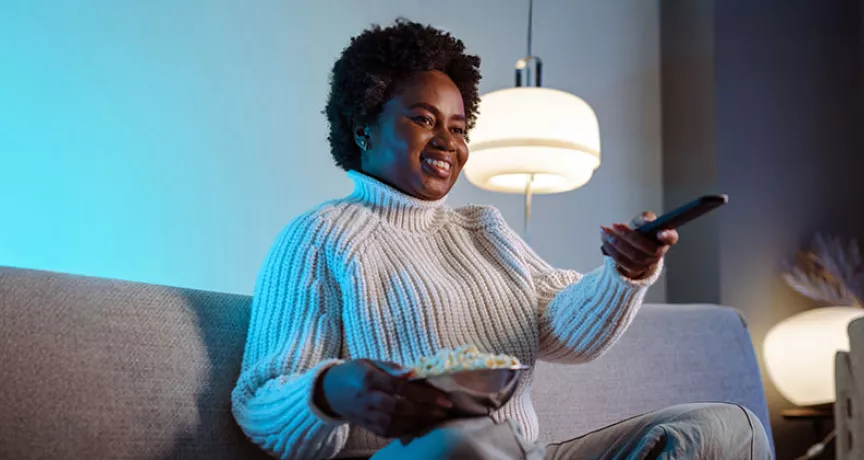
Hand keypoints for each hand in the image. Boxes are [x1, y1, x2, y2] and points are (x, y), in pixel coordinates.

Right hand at [314, 359, 452, 438]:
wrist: (330, 391)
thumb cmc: (354, 372)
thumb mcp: (369, 361)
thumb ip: (391, 367)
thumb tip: (412, 371)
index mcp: (369, 379)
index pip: (400, 387)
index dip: (423, 393)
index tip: (443, 397)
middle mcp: (368, 399)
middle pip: (399, 407)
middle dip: (424, 410)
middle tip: (445, 410)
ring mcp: (367, 415)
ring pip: (395, 423)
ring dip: (418, 422)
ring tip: (437, 418)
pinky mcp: (367, 426)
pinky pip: (389, 432)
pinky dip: (406, 431)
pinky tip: (421, 426)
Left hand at [601, 212, 678, 278]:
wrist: (631, 247)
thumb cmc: (639, 232)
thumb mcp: (641, 222)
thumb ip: (644, 218)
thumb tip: (648, 220)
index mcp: (665, 239)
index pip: (671, 238)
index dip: (667, 236)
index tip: (660, 232)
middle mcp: (658, 253)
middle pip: (647, 248)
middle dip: (629, 236)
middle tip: (614, 225)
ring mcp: (647, 264)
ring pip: (633, 256)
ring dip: (616, 243)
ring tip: (605, 232)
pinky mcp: (634, 270)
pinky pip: (623, 262)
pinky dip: (612, 250)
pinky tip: (605, 240)